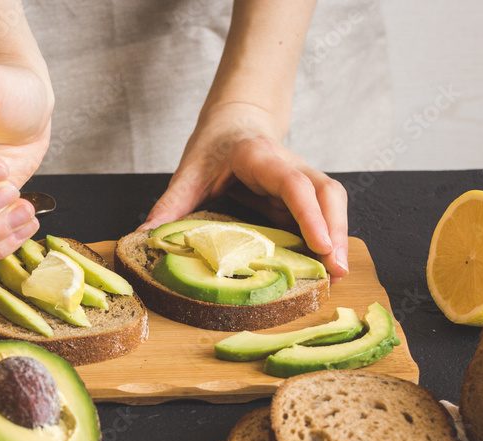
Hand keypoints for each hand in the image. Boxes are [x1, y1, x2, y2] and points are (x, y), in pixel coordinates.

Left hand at [141, 103, 348, 279]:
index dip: (310, 215)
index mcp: (261, 157)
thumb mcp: (188, 172)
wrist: (235, 122)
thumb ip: (170, 205)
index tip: (320, 245)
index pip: (294, 184)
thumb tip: (143, 237)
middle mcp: (291, 166)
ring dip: (338, 238)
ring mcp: (302, 182)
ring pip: (334, 204)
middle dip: (337, 232)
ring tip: (335, 277)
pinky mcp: (304, 198)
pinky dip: (329, 240)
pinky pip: (324, 216)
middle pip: (328, 194)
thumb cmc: (214, 145)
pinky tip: (325, 269)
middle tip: (336, 271)